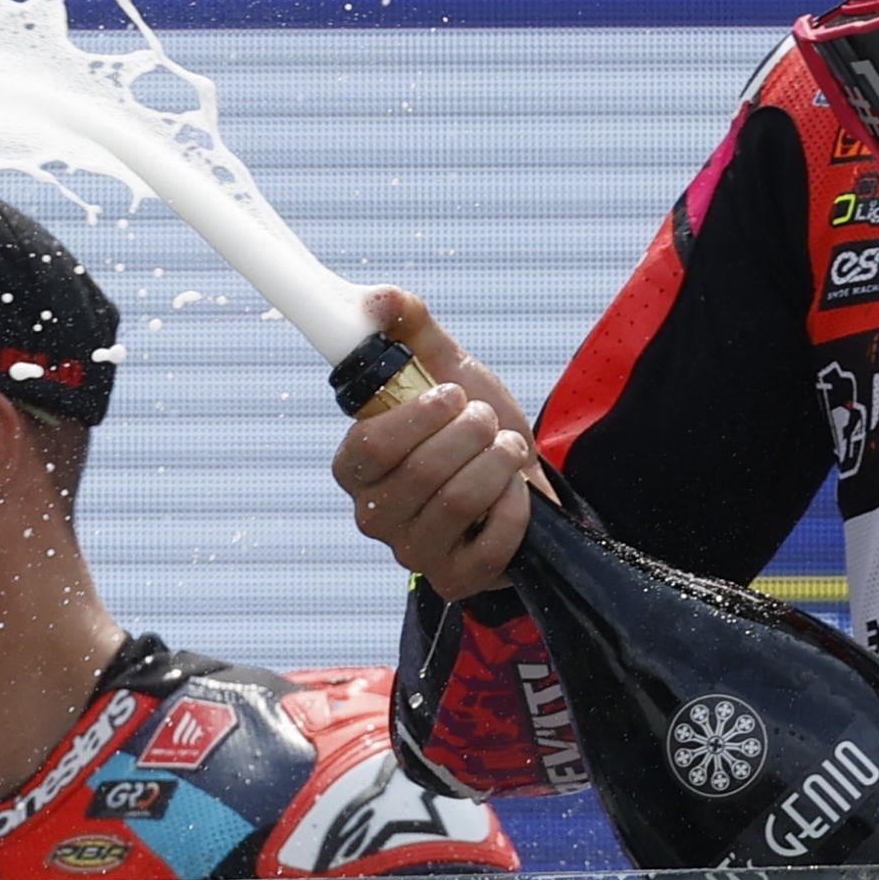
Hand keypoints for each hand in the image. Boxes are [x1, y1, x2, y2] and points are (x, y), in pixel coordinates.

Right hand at [327, 289, 539, 598]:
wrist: (521, 479)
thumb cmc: (473, 427)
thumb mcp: (447, 368)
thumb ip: (410, 328)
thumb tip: (377, 300)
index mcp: (356, 468)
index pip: (367, 450)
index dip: (416, 418)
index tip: (452, 394)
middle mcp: (373, 516)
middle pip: (418, 474)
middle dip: (470, 436)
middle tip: (486, 419)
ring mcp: (412, 553)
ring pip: (456, 503)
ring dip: (496, 465)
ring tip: (506, 447)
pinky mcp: (455, 579)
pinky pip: (490, 542)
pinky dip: (515, 508)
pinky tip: (515, 492)